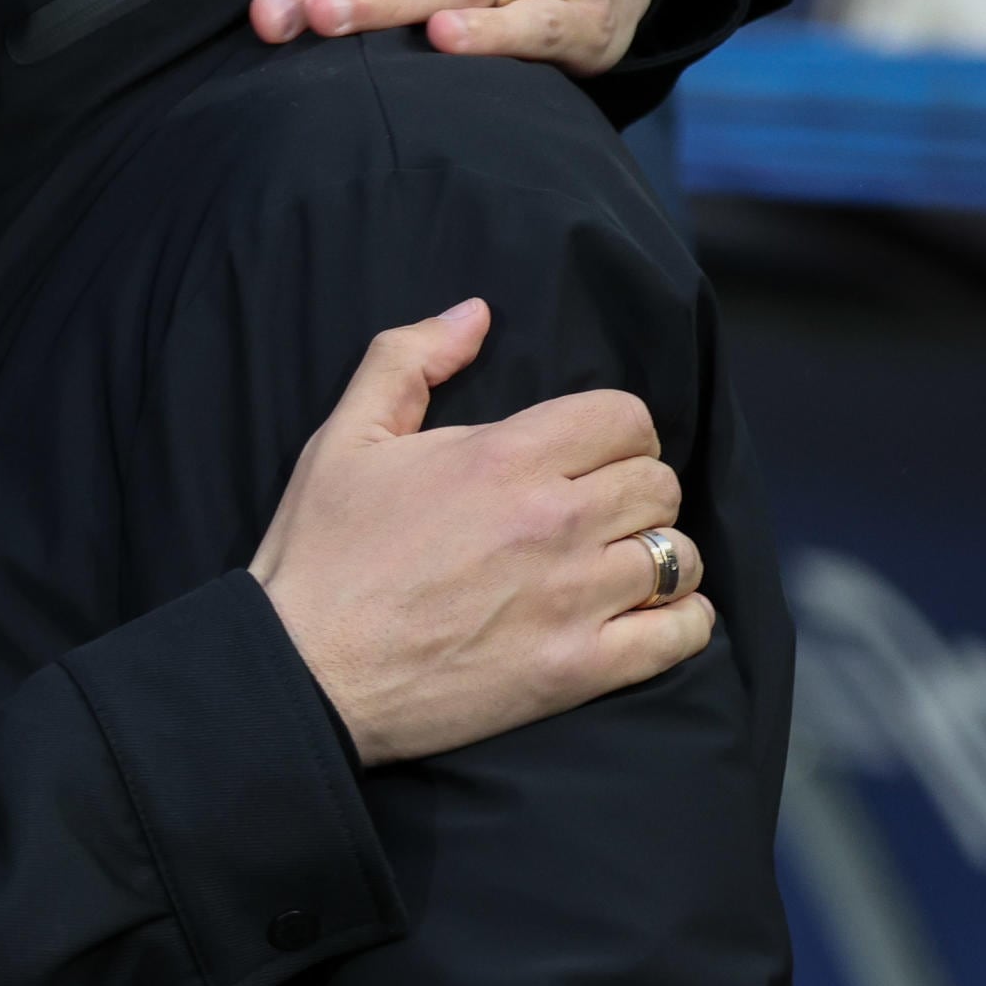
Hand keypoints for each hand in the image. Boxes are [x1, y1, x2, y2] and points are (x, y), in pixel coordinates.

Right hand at [247, 301, 709, 764]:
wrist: (304, 672)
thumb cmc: (320, 554)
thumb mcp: (344, 438)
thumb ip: (407, 359)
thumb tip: (476, 312)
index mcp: (504, 457)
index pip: (625, 417)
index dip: (613, 430)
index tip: (587, 454)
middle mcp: (554, 522)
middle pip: (660, 483)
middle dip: (634, 489)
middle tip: (596, 510)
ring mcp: (574, 600)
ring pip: (678, 555)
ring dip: (657, 555)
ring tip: (618, 565)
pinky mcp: (579, 670)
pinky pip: (682, 634)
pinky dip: (680, 622)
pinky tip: (645, 617)